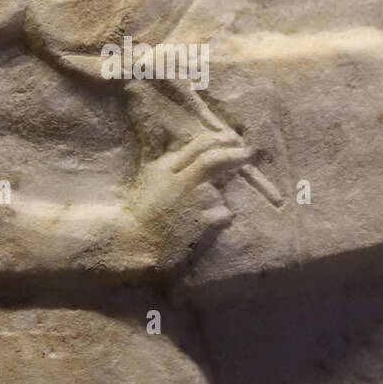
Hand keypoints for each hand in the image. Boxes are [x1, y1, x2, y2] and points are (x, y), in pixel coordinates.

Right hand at [126, 128, 250, 272]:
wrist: (134, 244)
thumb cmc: (142, 213)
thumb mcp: (151, 179)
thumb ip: (169, 162)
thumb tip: (185, 146)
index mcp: (166, 168)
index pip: (199, 145)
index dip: (220, 139)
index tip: (233, 139)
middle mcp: (181, 181)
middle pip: (213, 160)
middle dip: (234, 154)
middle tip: (248, 153)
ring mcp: (193, 202)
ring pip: (218, 192)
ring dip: (216, 199)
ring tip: (200, 213)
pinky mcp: (202, 222)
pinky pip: (223, 214)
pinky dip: (222, 216)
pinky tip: (211, 224)